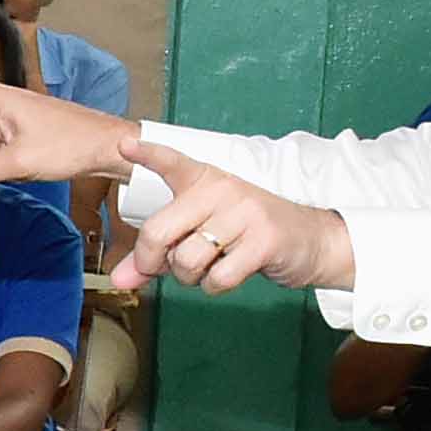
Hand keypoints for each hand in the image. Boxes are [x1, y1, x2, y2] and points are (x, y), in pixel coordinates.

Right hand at [0, 63, 138, 190]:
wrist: (106, 147)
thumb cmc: (69, 144)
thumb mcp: (19, 161)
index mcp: (3, 100)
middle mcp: (9, 107)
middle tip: (14, 163)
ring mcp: (20, 122)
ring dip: (3, 164)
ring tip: (30, 164)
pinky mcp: (31, 135)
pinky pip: (8, 153)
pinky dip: (14, 164)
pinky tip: (34, 167)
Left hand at [117, 143, 354, 297]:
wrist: (311, 241)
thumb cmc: (245, 236)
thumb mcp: (199, 235)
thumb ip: (156, 255)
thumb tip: (119, 280)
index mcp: (204, 180)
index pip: (172, 162)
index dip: (147, 154)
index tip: (124, 144)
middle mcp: (222, 189)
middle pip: (157, 231)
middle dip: (151, 261)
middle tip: (164, 267)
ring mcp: (244, 212)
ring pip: (185, 260)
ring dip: (190, 277)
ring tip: (212, 263)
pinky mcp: (263, 240)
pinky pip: (215, 278)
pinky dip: (215, 286)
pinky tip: (233, 271)